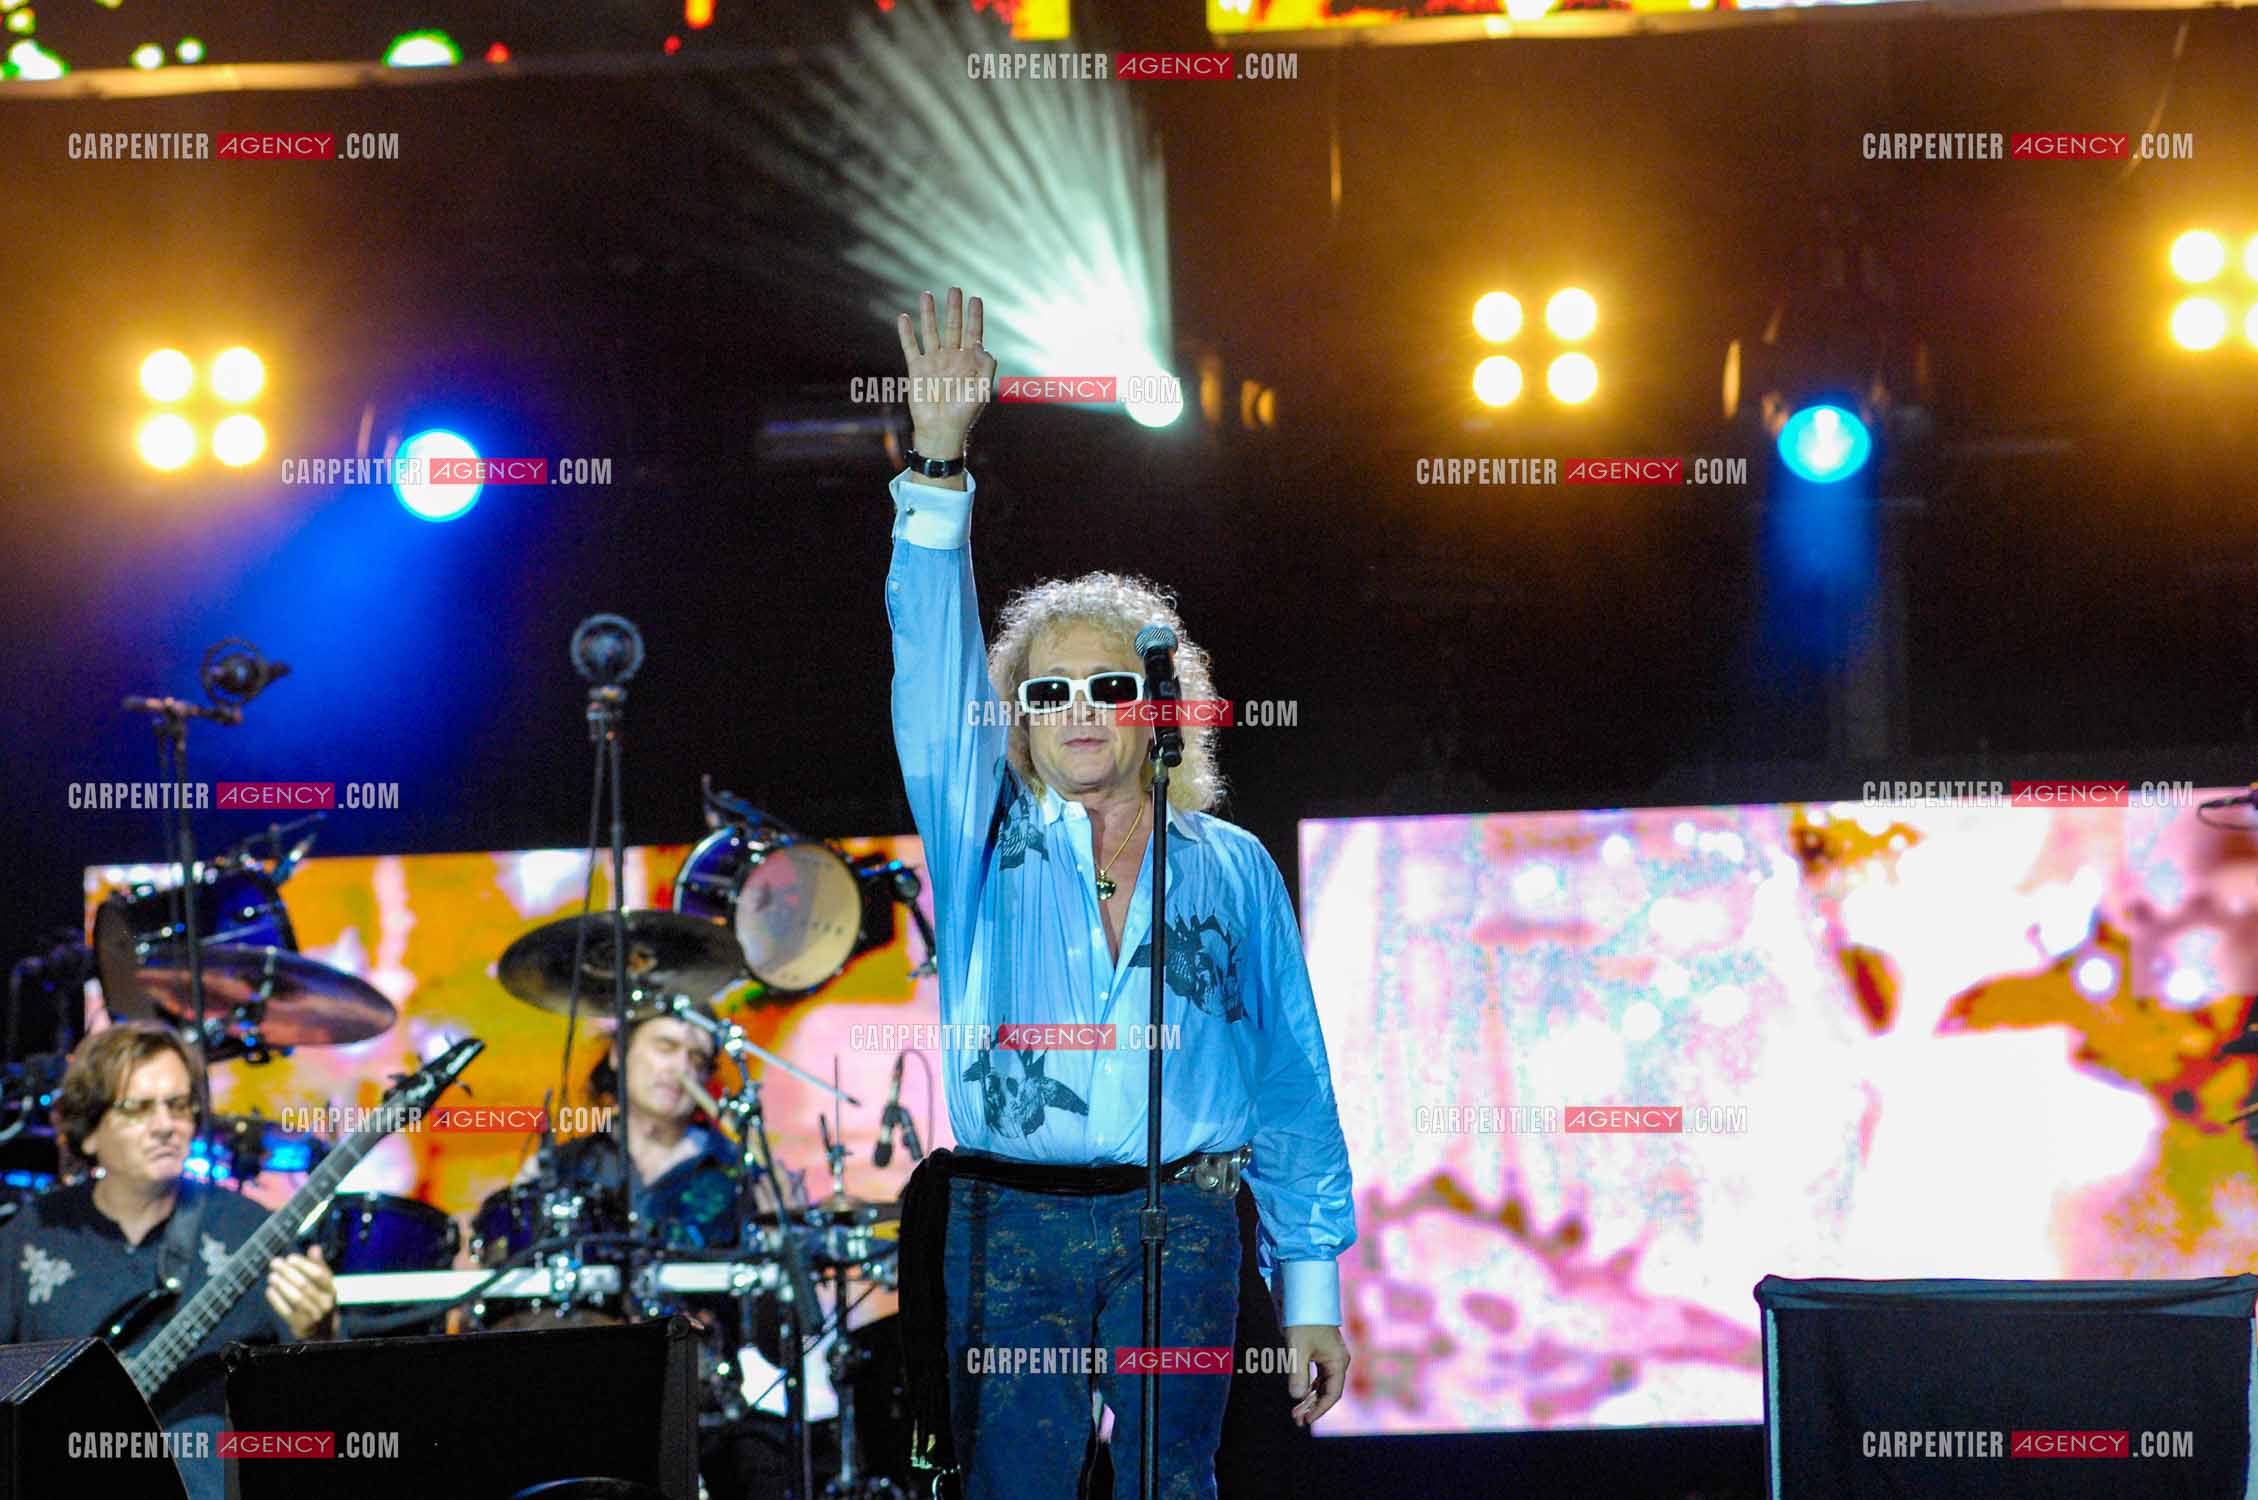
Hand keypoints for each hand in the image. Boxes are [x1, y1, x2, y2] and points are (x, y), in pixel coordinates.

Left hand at [266, 1244, 337, 1340]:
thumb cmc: (320, 1301)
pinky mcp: (302, 1326)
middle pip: (305, 1285)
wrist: (322, 1330)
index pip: (319, 1275)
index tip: (290, 1258)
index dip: (304, 1265)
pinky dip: (277, 1301)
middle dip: (288, 1272)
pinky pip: (287, 1311)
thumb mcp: (324, 1285)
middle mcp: (325, 1303)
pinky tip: (270, 1291)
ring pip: (296, 1298)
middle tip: (275, 1263)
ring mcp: (314, 1316)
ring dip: (282, 1286)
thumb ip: (319, 1266)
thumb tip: (314, 1248)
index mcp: (332, 1290)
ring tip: (271, 1276)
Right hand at [895, 287, 995, 457]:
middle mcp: (951, 357)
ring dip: (929, 314)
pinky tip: (904, 317)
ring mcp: (933, 362)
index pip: (973, 333)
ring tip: (927, 294)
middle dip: (953, 308)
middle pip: (952, 327)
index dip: (975, 316)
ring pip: (930, 332)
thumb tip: (981, 344)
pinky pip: (910, 347)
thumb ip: (986, 366)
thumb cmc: (964, 412)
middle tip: (954, 289)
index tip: (975, 298)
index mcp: (969, 361)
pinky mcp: (917, 369)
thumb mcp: (981, 389)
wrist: (941, 430)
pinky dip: (906, 333)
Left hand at [1283, 1323, 1349, 1425]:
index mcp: (1338, 1361)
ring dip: (1310, 1398)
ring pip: (1323, 1384)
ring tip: (1295, 1411)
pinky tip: (1301, 1395)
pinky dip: (1309, 1387)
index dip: (1320, 1409)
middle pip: (1328, 1391)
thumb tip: (1297, 1398)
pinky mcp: (1322, 1352)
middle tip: (1296, 1419)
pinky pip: (1319, 1376)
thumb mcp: (1297, 1349)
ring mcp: (1330, 1356)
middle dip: (1313, 1406)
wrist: (1304, 1296)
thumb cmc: (1302, 1322)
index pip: (1332, 1394)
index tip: (1306, 1420)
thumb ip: (1297, 1375)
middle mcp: (1338, 1360)